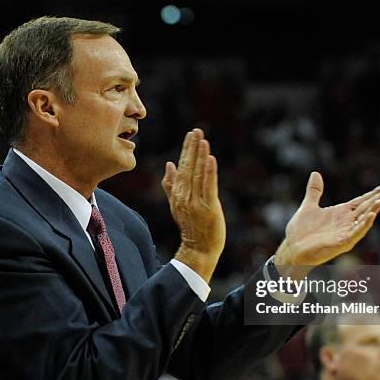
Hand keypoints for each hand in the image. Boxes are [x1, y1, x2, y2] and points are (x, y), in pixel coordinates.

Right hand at [162, 128, 225, 282]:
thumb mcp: (176, 204)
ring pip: (198, 175)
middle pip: (188, 168)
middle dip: (192, 148)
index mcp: (177, 194)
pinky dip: (209, 173)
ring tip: (203, 140)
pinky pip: (208, 187)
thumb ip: (171, 185)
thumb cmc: (190, 226)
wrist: (198, 249)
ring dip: (200, 156)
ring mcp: (196, 202)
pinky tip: (210, 159)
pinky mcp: (209, 208)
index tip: (190, 134)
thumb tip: (169, 165)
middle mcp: (185, 196)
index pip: (181, 167)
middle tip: (196, 131)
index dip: (186, 150)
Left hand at [275, 172, 379, 268]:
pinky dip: (363, 224)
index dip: (373, 194)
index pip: (361, 202)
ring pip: (363, 221)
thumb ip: (314, 191)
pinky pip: (356, 233)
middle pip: (366, 208)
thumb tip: (315, 173)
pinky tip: (371, 216)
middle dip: (379, 199)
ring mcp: (345, 233)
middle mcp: (346, 223)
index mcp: (340, 213)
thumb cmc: (300, 231)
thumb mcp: (308, 206)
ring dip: (373, 211)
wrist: (291, 248)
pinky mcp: (342, 243)